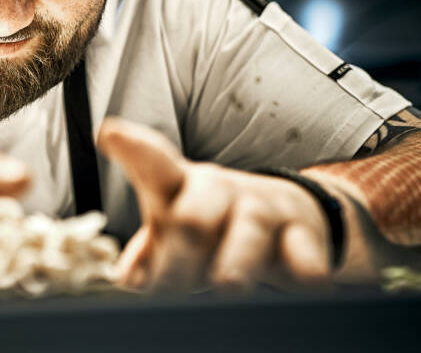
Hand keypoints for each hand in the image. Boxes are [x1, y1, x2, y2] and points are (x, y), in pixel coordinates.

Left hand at [97, 117, 331, 291]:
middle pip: (192, 216)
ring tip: (229, 285)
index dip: (133, 149)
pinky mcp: (300, 234)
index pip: (153, 164)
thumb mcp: (177, 229)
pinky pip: (304, 251)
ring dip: (235, 262)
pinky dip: (307, 269)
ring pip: (246, 231)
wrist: (293, 218)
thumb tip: (128, 275)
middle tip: (167, 285)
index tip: (111, 134)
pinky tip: (309, 284)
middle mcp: (218, 191)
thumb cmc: (217, 224)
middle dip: (178, 254)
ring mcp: (260, 210)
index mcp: (181, 186)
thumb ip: (149, 249)